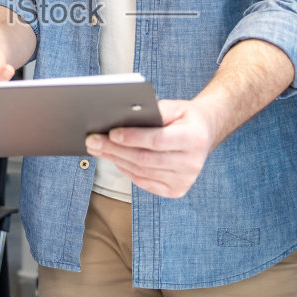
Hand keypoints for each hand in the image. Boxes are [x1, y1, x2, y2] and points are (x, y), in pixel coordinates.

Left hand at [86, 99, 217, 198]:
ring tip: (98, 149)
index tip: (111, 133)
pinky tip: (114, 159)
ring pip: (141, 172)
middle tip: (93, 141)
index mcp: (195, 138)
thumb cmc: (185, 118)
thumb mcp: (175, 107)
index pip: (158, 141)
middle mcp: (192, 163)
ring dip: (116, 160)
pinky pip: (144, 182)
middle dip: (115, 150)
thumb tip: (122, 118)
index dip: (132, 138)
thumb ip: (153, 111)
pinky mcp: (176, 190)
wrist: (204, 134)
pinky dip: (126, 170)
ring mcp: (185, 180)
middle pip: (145, 159)